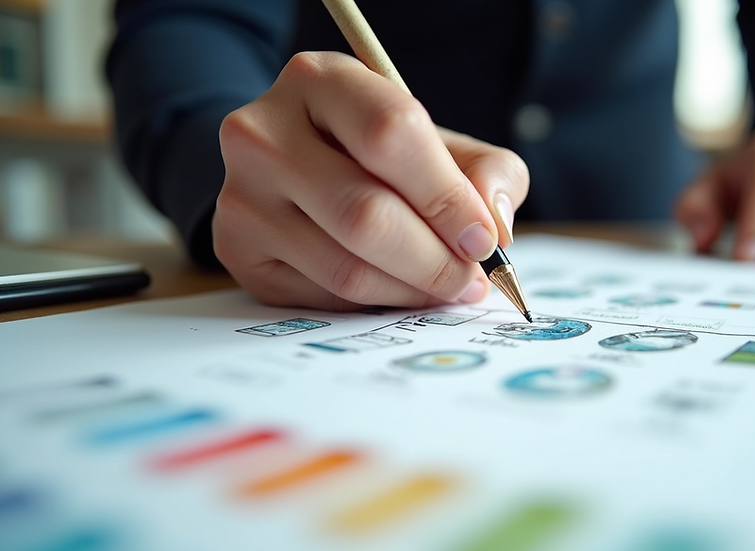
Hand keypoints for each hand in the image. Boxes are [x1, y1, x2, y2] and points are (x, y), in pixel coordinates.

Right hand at [213, 52, 527, 309]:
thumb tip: (494, 224)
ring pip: (346, 267)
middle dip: (435, 259)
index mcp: (321, 81)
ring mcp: (242, 194)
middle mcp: (264, 132)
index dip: (447, 196)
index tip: (484, 238)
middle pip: (365, 213)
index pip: (390, 133)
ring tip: (445, 287)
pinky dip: (376, 302)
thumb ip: (486, 172)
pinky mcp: (237, 248)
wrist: (295, 166)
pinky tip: (398, 288)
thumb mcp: (440, 143)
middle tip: (471, 279)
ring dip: (412, 290)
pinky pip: (323, 295)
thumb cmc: (378, 154)